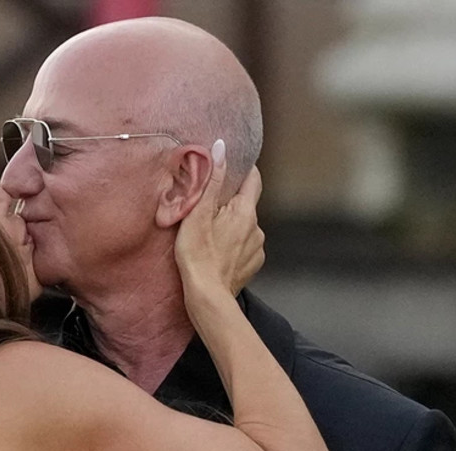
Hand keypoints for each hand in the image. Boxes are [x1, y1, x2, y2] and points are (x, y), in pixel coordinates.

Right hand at [174, 141, 264, 298]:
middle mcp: (258, 227)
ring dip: (232, 225)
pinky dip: (234, 244)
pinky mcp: (253, 264)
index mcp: (246, 211)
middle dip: (230, 202)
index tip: (230, 168)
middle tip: (208, 207)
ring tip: (210, 234)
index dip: (243, 170)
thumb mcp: (198, 213)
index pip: (253, 179)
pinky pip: (245, 246)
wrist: (206, 296)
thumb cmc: (197, 255)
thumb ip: (212, 179)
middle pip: (246, 204)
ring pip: (245, 226)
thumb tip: (221, 148)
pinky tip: (218, 251)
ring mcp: (257, 247)